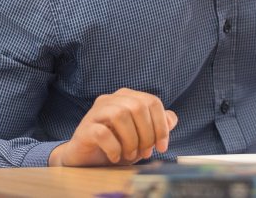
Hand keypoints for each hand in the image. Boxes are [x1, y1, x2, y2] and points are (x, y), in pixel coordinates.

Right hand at [48, 88, 177, 166]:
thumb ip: (159, 125)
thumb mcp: (143, 135)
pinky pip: (102, 133)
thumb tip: (171, 119)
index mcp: (127, 96)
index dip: (161, 125)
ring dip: (131, 140)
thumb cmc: (118, 144)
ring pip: (120, 115)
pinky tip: (116, 157)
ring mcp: (95, 112)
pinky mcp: (84, 129)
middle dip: (147, 134)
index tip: (162, 147)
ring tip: (130, 155)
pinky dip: (114, 147)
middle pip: (138, 107)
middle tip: (146, 152)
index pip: (152, 102)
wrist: (88, 159)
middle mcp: (111, 99)